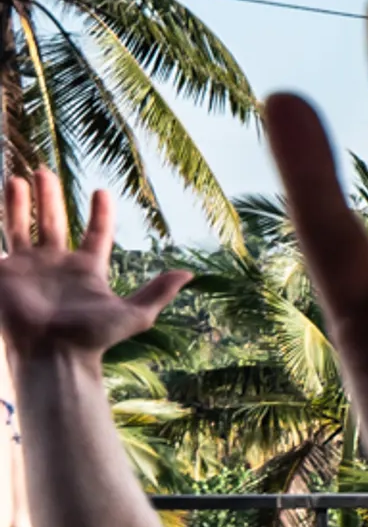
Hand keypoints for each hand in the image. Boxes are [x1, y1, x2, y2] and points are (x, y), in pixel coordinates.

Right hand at [0, 170, 186, 360]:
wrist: (53, 354)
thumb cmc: (92, 338)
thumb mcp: (134, 315)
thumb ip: (158, 293)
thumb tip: (189, 274)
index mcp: (87, 269)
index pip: (96, 233)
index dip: (100, 213)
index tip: (102, 191)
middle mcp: (56, 264)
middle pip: (52, 222)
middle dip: (49, 197)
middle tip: (44, 172)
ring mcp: (28, 267)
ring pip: (20, 226)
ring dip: (18, 202)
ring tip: (18, 177)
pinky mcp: (4, 273)